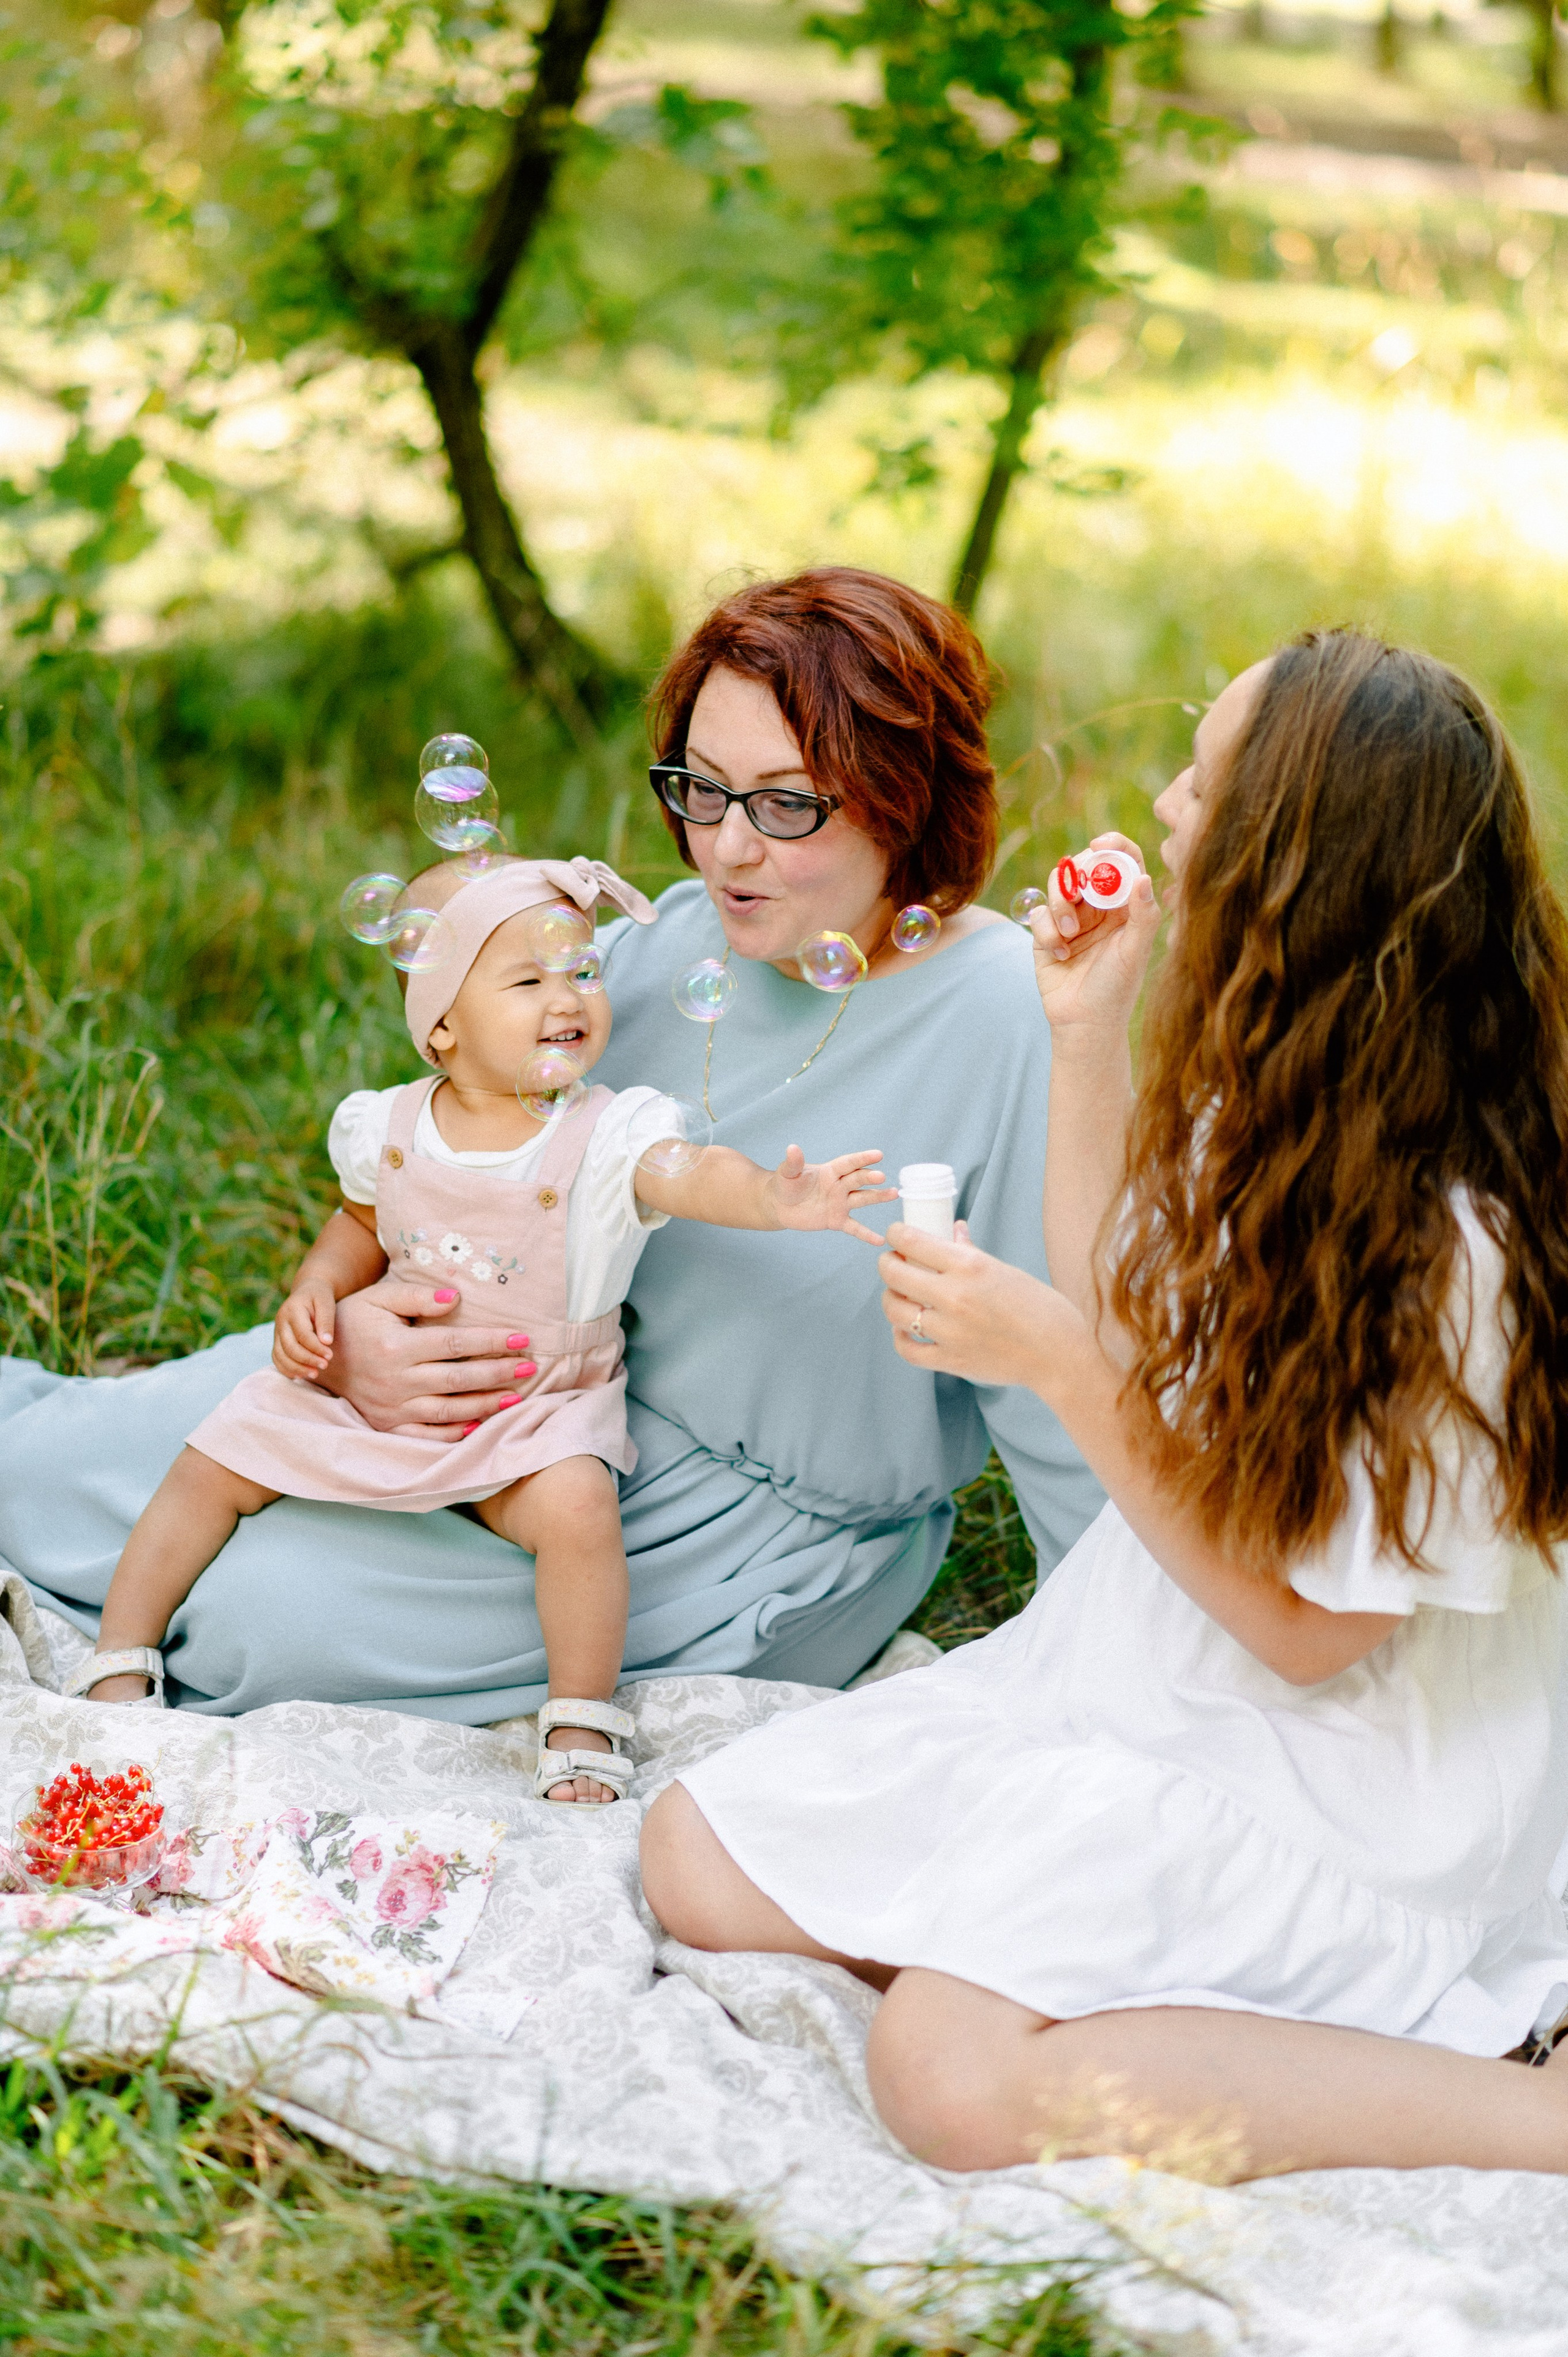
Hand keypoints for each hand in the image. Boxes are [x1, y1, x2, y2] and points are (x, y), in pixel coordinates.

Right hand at [273, 1280, 337, 1380]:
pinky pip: (276, 1358)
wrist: (307, 1291)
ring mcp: (276, 1331)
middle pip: (290, 1347)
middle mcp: (281, 1321)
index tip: (330, 1356)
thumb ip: (326, 1320)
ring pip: (281, 1355)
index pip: (303, 1335)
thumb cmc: (319, 1297)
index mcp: (292, 1310)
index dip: (316, 1348)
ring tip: (315, 1374)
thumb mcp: (326, 1302)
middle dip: (307, 1360)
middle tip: (325, 1366)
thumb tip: (326, 1342)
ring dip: (297, 1368)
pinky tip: (300, 1375)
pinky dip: (286, 1369)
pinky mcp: (277, 1340)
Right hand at [315, 1275, 537, 1439]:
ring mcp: (390, 1407)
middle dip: (498, 1374)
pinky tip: (481, 1425)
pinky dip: (454, 1434)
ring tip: (517, 1397)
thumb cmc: (354, 1320)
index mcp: (395, 1345)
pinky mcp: (386, 1426)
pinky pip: (426, 1436)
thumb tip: (456, 1299)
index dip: (491, 1341)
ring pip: (448, 1411)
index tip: (522, 1338)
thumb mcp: (379, 1297)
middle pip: (458, 1379)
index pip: (455, 1343)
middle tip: (530, 1367)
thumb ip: (417, 1296)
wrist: (315, 1356)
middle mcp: (394, 1380)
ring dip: (485, 1405)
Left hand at [766, 1146, 895, 1244]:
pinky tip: (880, 1240)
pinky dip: (866, 1234)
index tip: (878, 1154)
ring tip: (893, 1194)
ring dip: (878, 1197)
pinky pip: (854, 1227)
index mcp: (830, 1171)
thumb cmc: (785, 1184)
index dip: (862, 1159)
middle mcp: (839, 1185)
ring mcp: (840, 1203)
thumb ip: (792, 1163)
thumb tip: (792, 1148)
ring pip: (862, 1199)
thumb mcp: (787, 1173)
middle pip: (857, 1180)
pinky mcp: (836, 1220)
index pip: (849, 1163)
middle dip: (869, 1178)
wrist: (779, 1205)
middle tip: (881, 1177)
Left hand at [879, 1221, 1080, 1390]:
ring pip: (895, 1311)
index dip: (896, 1234)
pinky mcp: (950, 1360)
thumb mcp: (1006, 1271)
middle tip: (891, 1263)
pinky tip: (905, 1329)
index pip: (912, 1241)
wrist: (1059, 1355)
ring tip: (897, 1295)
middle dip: (887, 1264)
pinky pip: (907, 1349)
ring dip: (890, 1299)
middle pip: (894, 1273)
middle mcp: (954, 1296)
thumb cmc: (1041, 1309)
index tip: (895, 1235)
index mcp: (970, 1266)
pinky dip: (900, 1337)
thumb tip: (952, 1231)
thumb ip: (971, 1253)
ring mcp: (949, 1331)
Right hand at [1028, 834, 1160, 1038]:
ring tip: (1069, 936)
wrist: (1083, 1023)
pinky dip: (1047, 930)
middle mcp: (1100, 907)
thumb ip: (1143, 915)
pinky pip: (1040, 912)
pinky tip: (1060, 953)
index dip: (1113, 846)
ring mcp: (1072, 918)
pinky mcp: (1047, 932)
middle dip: (1078, 876)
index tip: (1099, 846)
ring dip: (1060, 906)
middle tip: (1077, 894)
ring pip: (1058, 884)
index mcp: (1126, 906)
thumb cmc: (1116, 990)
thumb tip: (1144, 878)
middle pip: (1085, 866)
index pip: (1123, 862)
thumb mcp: (1134, 952)